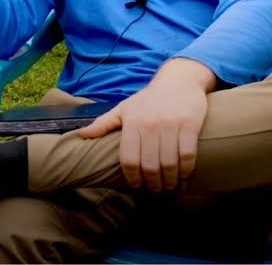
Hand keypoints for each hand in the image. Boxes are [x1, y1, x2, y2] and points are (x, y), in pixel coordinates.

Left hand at [76, 58, 214, 191]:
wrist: (178, 80)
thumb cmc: (148, 99)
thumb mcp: (124, 108)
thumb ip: (104, 123)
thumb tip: (82, 135)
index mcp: (132, 122)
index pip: (128, 159)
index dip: (133, 178)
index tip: (137, 186)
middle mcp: (150, 124)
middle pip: (149, 165)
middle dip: (153, 184)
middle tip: (156, 190)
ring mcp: (170, 124)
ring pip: (169, 163)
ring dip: (170, 181)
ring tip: (169, 186)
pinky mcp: (189, 124)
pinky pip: (187, 154)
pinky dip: (186, 169)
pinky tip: (183, 175)